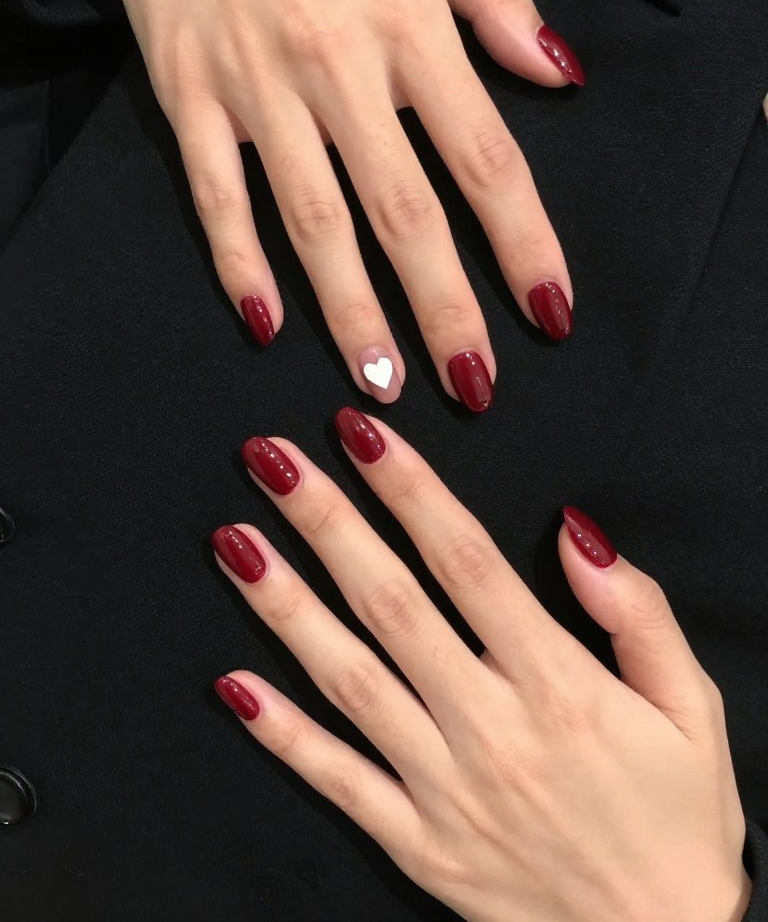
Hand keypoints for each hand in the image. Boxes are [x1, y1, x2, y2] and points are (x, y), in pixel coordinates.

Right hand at [86, 0, 581, 408]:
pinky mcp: (188, 97)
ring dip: (350, 311)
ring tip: (379, 383)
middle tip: (473, 386)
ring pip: (313, 223)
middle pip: (406, 214)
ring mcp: (258, 90)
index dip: (524, 243)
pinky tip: (262, 322)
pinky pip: (216, 195)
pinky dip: (236, 261)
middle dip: (445, 309)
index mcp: (408, 25)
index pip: (486, 159)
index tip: (549, 312)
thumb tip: (555, 75)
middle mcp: (338, 70)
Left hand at [211, 413, 751, 921]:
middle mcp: (490, 728)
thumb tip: (574, 533)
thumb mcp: (691, 707)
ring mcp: (443, 789)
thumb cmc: (677, 815)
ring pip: (350, 680)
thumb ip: (637, 613)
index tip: (363, 433)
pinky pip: (338, 781)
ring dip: (286, 607)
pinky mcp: (418, 843)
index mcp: (557, 684)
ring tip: (234, 540)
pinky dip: (282, 734)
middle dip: (328, 523)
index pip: (466, 563)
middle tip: (271, 459)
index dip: (410, 491)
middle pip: (392, 604)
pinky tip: (232, 684)